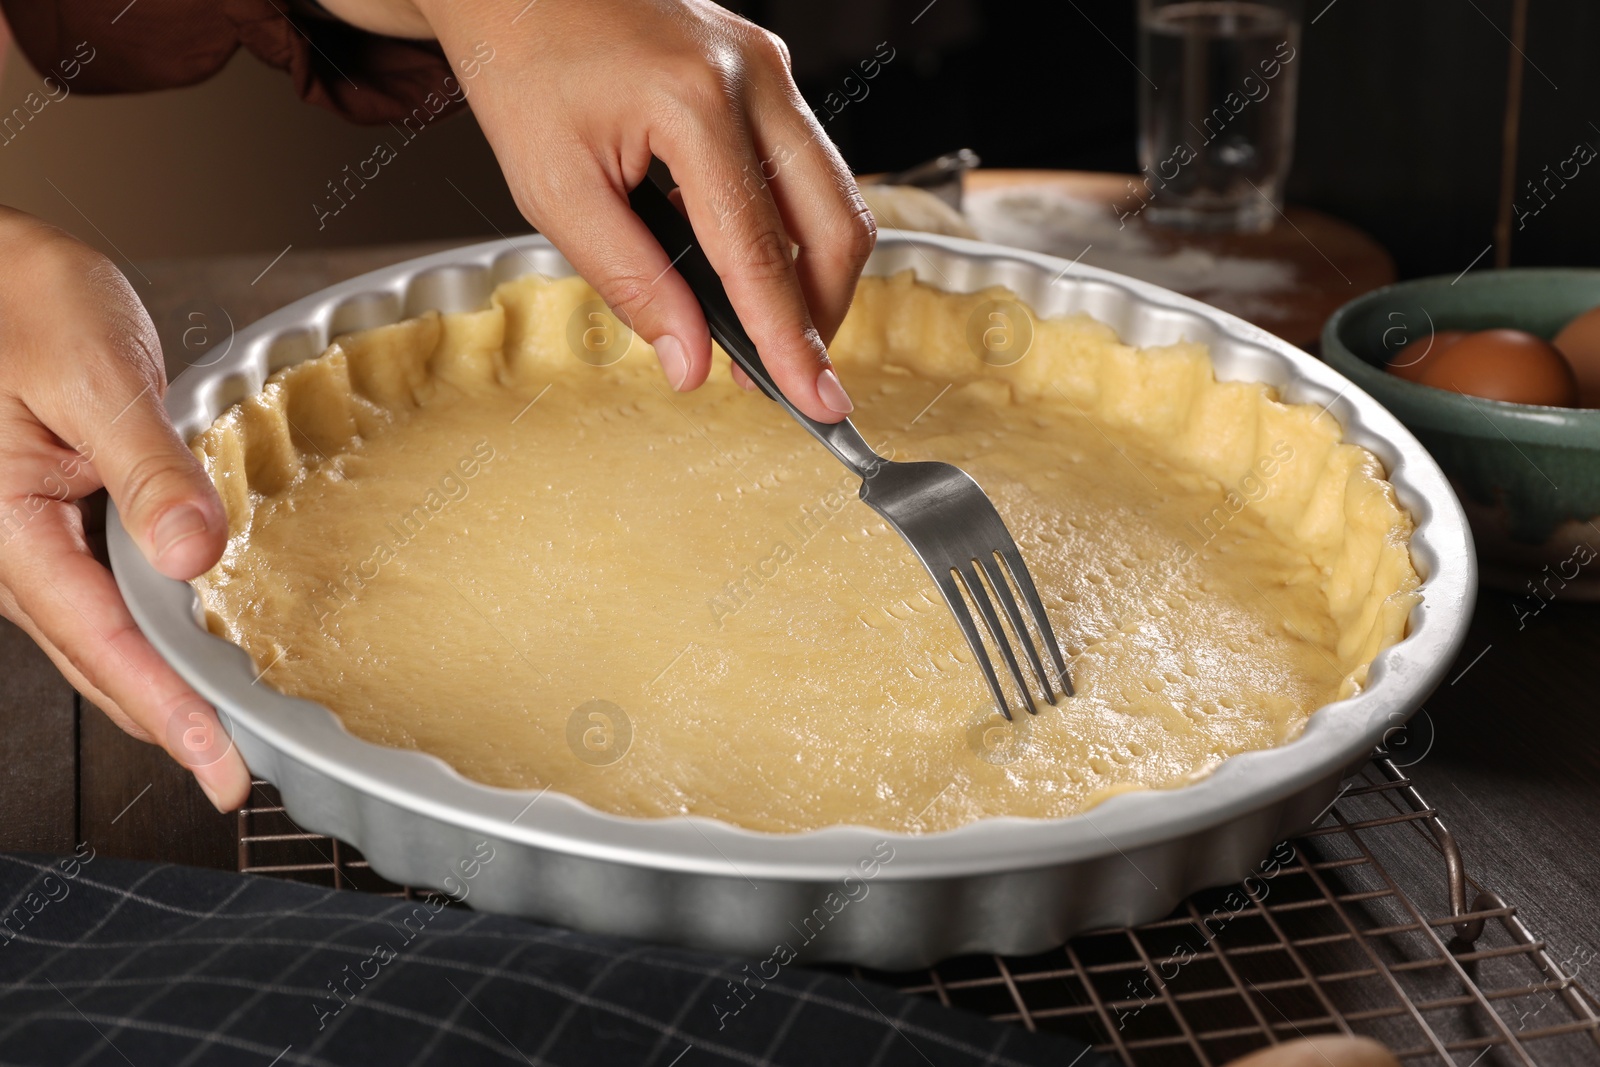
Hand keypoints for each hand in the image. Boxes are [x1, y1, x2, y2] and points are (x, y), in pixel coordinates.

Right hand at [0, 208, 249, 810]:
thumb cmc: (22, 301)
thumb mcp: (93, 375)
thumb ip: (146, 467)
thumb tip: (192, 556)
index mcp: (5, 525)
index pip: (101, 641)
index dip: (165, 708)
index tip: (219, 762)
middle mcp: (11, 547)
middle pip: (100, 658)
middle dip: (168, 721)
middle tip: (234, 774)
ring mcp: (30, 539)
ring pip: (103, 635)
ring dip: (162, 685)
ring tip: (225, 732)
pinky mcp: (56, 519)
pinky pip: (106, 594)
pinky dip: (152, 631)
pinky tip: (196, 645)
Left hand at [328, 0, 874, 421]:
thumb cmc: (525, 73)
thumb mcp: (555, 193)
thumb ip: (630, 282)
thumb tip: (690, 361)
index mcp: (693, 104)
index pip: (760, 252)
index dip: (789, 340)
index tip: (815, 402)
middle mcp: (752, 79)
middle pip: (835, 225)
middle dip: (821, 316)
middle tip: (788, 377)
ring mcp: (771, 69)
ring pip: (837, 198)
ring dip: (814, 278)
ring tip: (768, 333)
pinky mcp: (771, 73)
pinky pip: (810, 168)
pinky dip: (795, 232)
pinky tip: (751, 267)